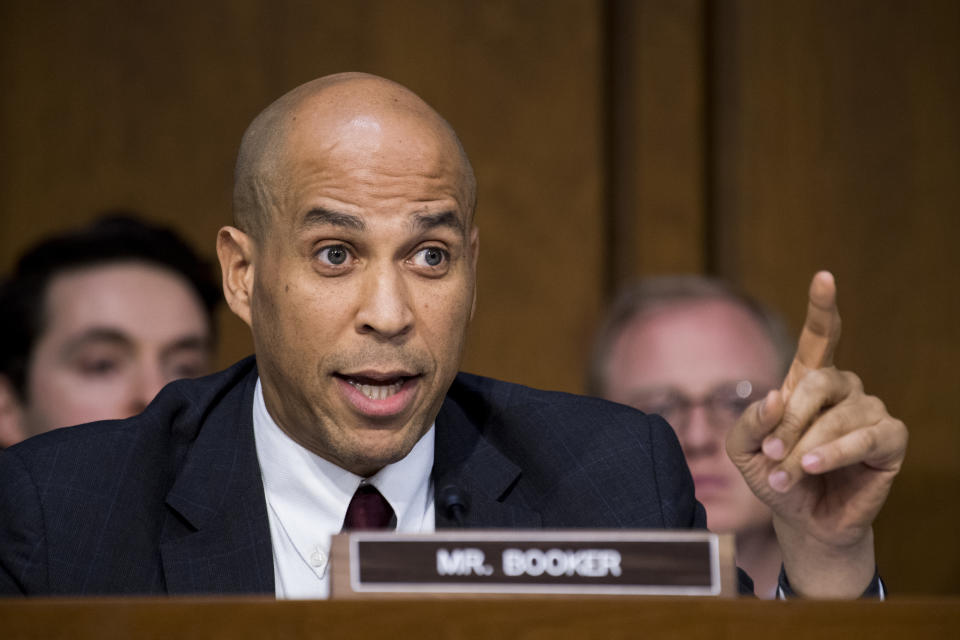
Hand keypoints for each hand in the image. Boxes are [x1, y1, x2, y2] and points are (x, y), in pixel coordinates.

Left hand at [726, 271, 907, 596]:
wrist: (800, 519)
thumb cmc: (772, 474)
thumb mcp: (742, 450)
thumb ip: (748, 421)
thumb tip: (774, 395)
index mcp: (807, 381)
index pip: (819, 336)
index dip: (822, 307)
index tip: (824, 277)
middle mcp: (842, 389)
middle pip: (819, 380)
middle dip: (791, 419)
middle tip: (772, 453)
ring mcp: (869, 411)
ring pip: (840, 414)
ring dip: (807, 447)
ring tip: (786, 473)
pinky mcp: (890, 440)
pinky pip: (868, 437)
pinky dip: (837, 452)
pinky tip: (815, 467)